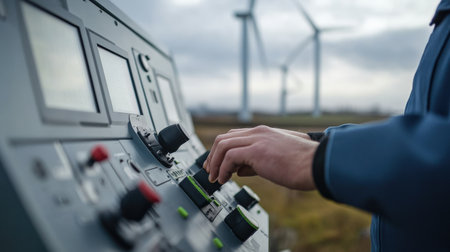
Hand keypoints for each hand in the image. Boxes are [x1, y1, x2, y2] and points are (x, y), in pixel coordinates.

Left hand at [203, 125, 317, 189]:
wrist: (318, 164)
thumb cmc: (303, 165)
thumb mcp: (276, 159)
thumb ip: (257, 161)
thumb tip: (240, 170)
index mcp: (264, 133)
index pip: (234, 136)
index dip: (221, 150)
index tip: (217, 165)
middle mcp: (258, 132)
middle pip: (224, 138)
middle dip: (213, 156)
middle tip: (210, 172)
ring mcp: (257, 139)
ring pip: (222, 145)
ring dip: (215, 163)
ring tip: (215, 179)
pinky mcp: (257, 151)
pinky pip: (229, 157)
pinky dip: (223, 169)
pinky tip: (224, 179)